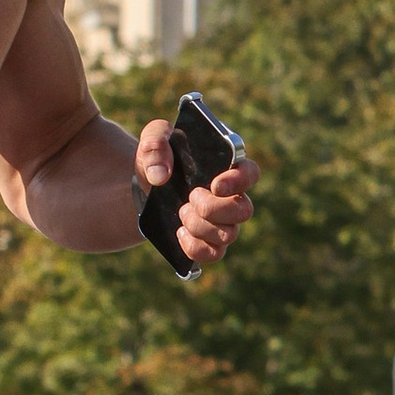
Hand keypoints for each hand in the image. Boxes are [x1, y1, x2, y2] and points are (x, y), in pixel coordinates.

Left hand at [137, 117, 260, 266]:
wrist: (144, 186)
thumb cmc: (158, 158)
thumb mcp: (152, 140)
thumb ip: (156, 142)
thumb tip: (160, 175)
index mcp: (226, 166)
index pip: (250, 173)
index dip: (239, 181)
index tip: (215, 185)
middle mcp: (231, 196)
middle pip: (244, 210)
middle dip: (212, 209)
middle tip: (190, 197)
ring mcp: (222, 221)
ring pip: (229, 234)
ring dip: (200, 226)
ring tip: (181, 212)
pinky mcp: (208, 241)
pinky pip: (214, 254)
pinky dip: (195, 248)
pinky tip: (180, 232)